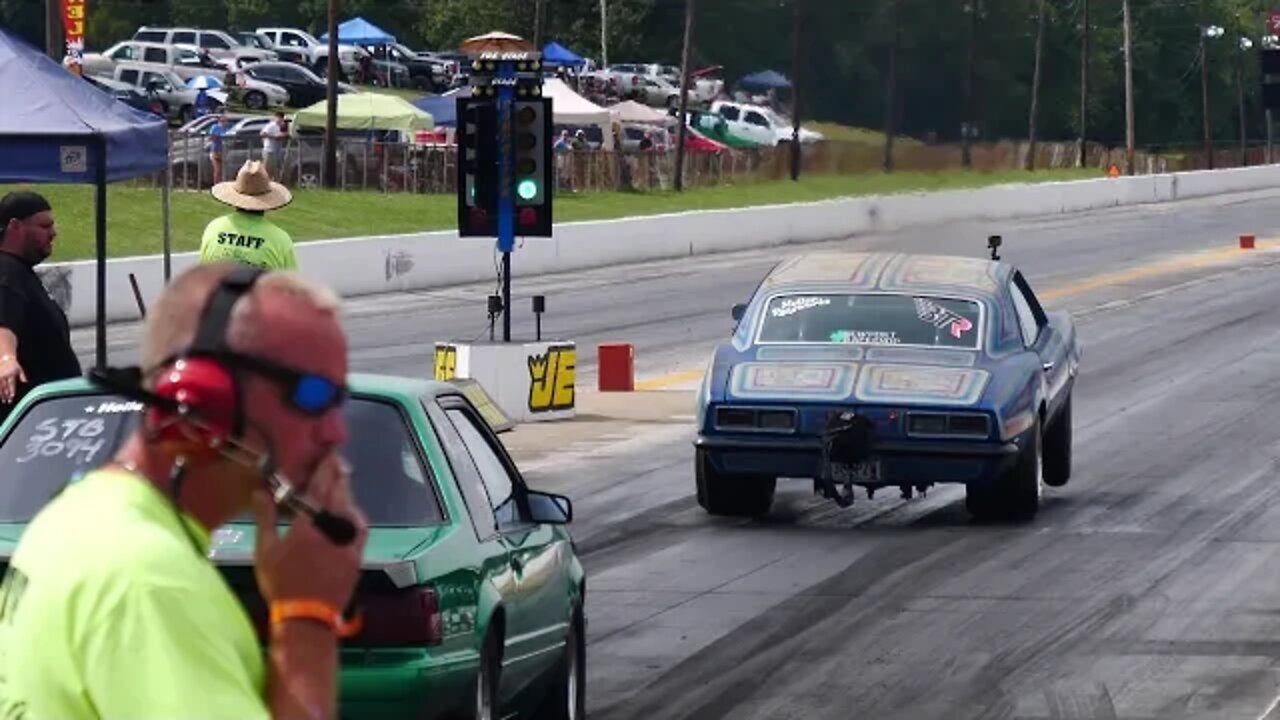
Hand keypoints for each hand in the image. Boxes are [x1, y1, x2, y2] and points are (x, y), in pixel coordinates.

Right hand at [0, 355, 25, 403]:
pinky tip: (0, 396)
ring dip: (1, 395)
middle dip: (6, 395)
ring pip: (0, 387)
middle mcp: (4, 376)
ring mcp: (0, 376)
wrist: (5, 358)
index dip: (12, 390)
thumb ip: (22, 376)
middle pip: (5, 387)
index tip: (12, 396)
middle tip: (8, 402)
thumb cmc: (14, 365)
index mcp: (11, 375)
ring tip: (3, 401)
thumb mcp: (20, 369)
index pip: (11, 384)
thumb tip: (25, 382)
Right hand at [252, 453, 367, 610]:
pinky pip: (360, 528)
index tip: (328, 454)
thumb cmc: (280, 584)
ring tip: (342, 478)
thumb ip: (265, 517)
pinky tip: (351, 509)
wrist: (307, 616)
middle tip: (338, 458)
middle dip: (338, 474)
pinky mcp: (357, 554)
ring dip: (346, 491)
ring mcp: (347, 541)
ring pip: (349, 508)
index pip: (318, 488)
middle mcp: (331, 528)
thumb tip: (262, 490)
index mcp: (307, 524)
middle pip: (337, 493)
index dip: (324, 469)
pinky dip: (355, 515)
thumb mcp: (265, 550)